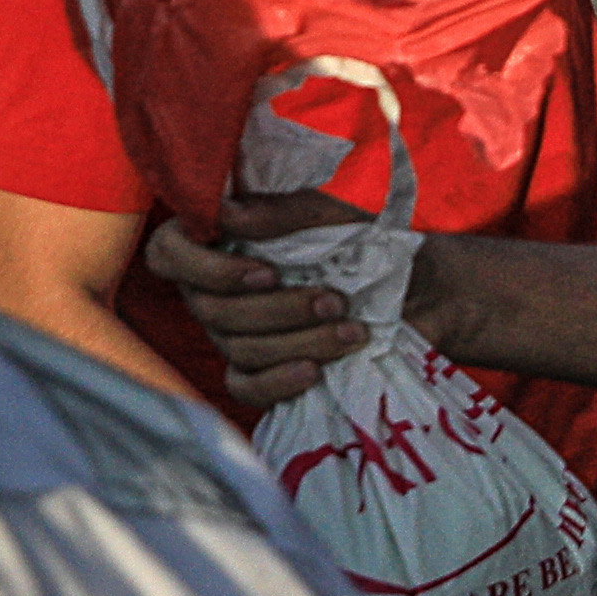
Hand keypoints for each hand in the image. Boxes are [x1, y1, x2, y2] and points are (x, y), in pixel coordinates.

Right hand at [145, 205, 376, 388]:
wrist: (427, 284)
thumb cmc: (380, 235)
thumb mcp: (346, 208)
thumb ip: (288, 208)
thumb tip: (228, 215)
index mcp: (224, 237)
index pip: (169, 253)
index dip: (205, 269)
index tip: (266, 273)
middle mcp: (220, 286)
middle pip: (212, 310)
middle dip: (277, 310)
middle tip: (334, 301)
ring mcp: (239, 331)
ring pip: (238, 348)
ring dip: (296, 342)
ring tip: (350, 332)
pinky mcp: (267, 368)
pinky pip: (246, 388)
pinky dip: (277, 382)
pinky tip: (313, 372)